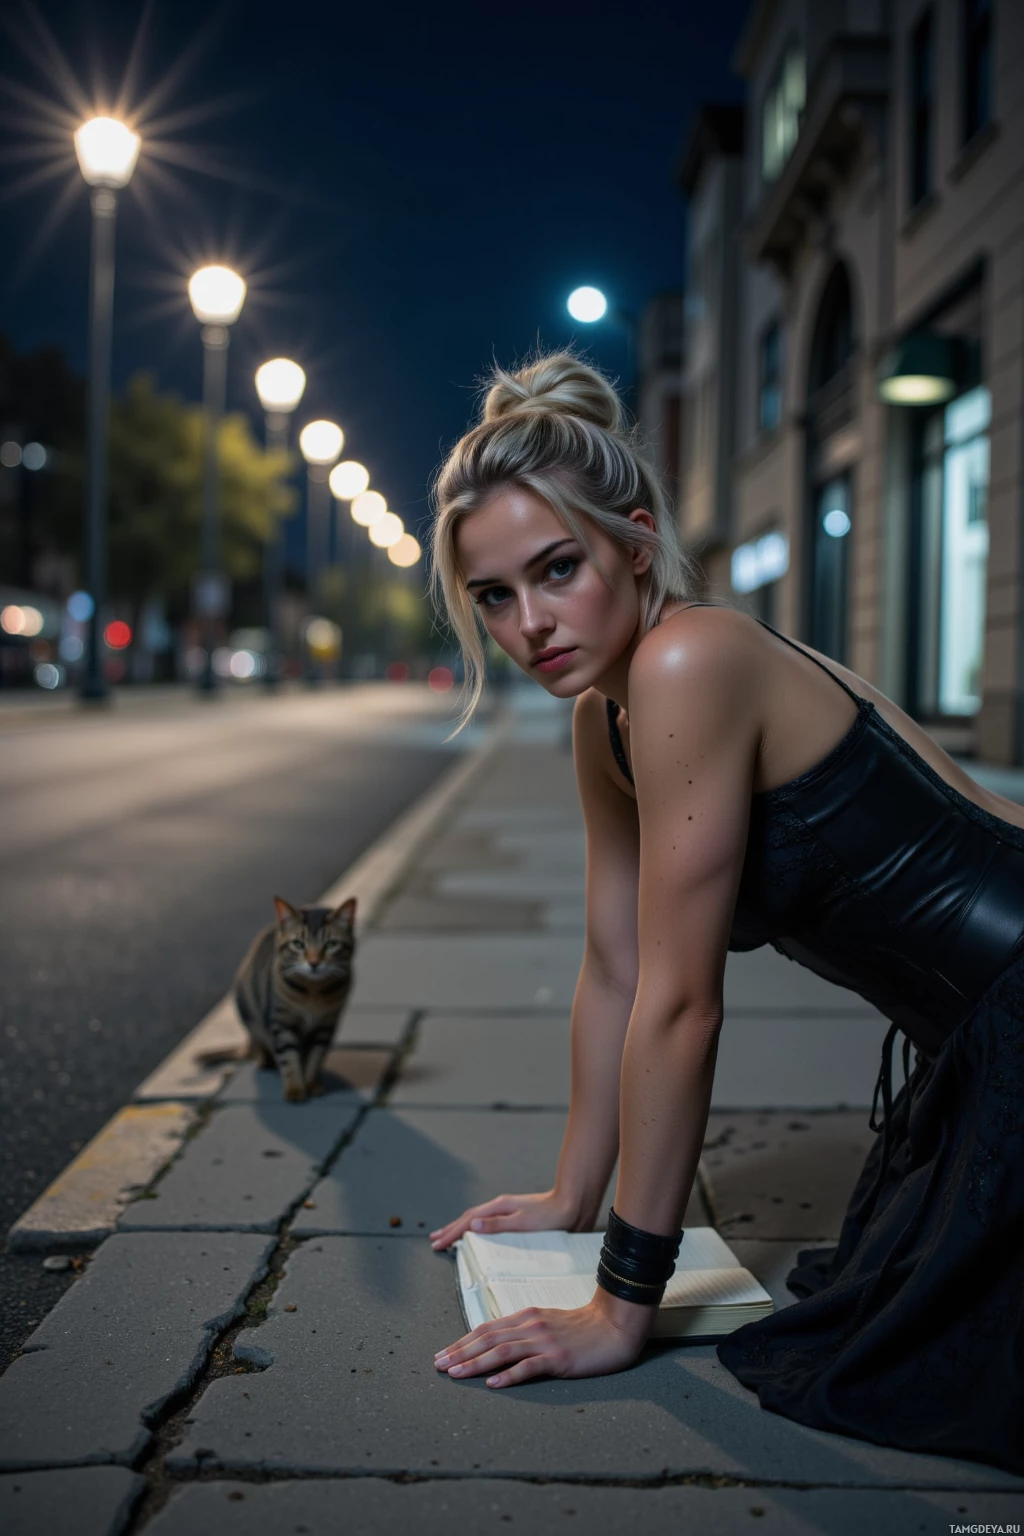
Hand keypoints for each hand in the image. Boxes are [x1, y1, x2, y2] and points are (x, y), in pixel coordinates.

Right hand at [429, 1188, 583, 1251]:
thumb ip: (498, 1224)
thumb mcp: (523, 1222)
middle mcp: (500, 1206)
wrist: (571, 1205)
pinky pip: (487, 1221)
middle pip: (468, 1218)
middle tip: (435, 1239)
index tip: (437, 1243)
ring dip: (460, 1227)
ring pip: (476, 1218)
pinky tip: (476, 1233)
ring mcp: (506, 1210)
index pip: (468, 1221)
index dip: (451, 1233)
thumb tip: (472, 1224)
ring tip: (449, 1235)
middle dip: (450, 1229)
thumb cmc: (551, 1216)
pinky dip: (475, 1227)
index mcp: (499, 1207)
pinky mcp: (513, 1216)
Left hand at [433, 1287, 653, 1387]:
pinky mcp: (558, 1358)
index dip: (462, 1341)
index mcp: (526, 1317)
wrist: (614, 1326)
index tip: (443, 1354)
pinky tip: (493, 1384)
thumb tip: (496, 1342)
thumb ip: (523, 1331)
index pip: (486, 1329)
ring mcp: (544, 1342)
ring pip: (502, 1351)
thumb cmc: (581, 1328)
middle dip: (460, 1352)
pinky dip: (509, 1375)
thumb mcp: (547, 1323)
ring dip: (475, 1363)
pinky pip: (529, 1367)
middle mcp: (530, 1326)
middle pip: (488, 1338)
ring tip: (454, 1374)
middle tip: (437, 1365)